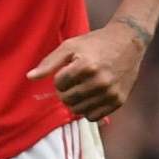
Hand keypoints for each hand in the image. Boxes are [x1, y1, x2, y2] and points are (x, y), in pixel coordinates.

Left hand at [26, 19, 147, 119]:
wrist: (128, 42)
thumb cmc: (95, 43)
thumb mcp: (70, 46)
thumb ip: (49, 62)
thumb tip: (30, 77)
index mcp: (86, 66)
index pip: (59, 84)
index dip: (60, 78)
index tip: (68, 70)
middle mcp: (100, 81)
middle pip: (67, 100)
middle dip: (65, 92)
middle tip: (73, 82)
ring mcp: (111, 92)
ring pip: (79, 110)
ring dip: (75, 102)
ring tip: (81, 88)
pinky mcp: (119, 100)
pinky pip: (94, 117)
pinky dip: (88, 110)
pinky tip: (91, 97)